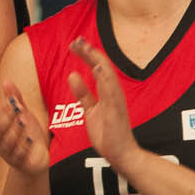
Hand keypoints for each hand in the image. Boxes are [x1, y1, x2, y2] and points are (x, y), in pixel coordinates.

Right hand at [0, 81, 49, 175]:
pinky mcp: (19, 162)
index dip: (1, 107)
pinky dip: (24, 146)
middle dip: (8, 117)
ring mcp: (8, 152)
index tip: (15, 100)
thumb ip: (15, 99)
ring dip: (16, 130)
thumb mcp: (23, 114)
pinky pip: (18, 155)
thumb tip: (6, 80)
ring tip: (25, 122)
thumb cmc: (27, 134)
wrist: (37, 158)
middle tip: (20, 109)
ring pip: (7, 141)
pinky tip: (30, 139)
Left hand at [66, 39, 137, 165]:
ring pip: (107, 75)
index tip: (75, 44)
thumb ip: (83, 93)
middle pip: (102, 67)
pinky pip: (111, 92)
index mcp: (108, 91)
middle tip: (76, 40)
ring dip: (96, 60)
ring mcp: (116, 100)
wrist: (121, 154)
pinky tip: (96, 67)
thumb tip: (73, 75)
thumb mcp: (91, 110)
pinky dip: (104, 79)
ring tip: (85, 47)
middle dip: (90, 52)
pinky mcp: (116, 111)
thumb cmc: (108, 133)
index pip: (97, 68)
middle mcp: (114, 92)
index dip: (87, 54)